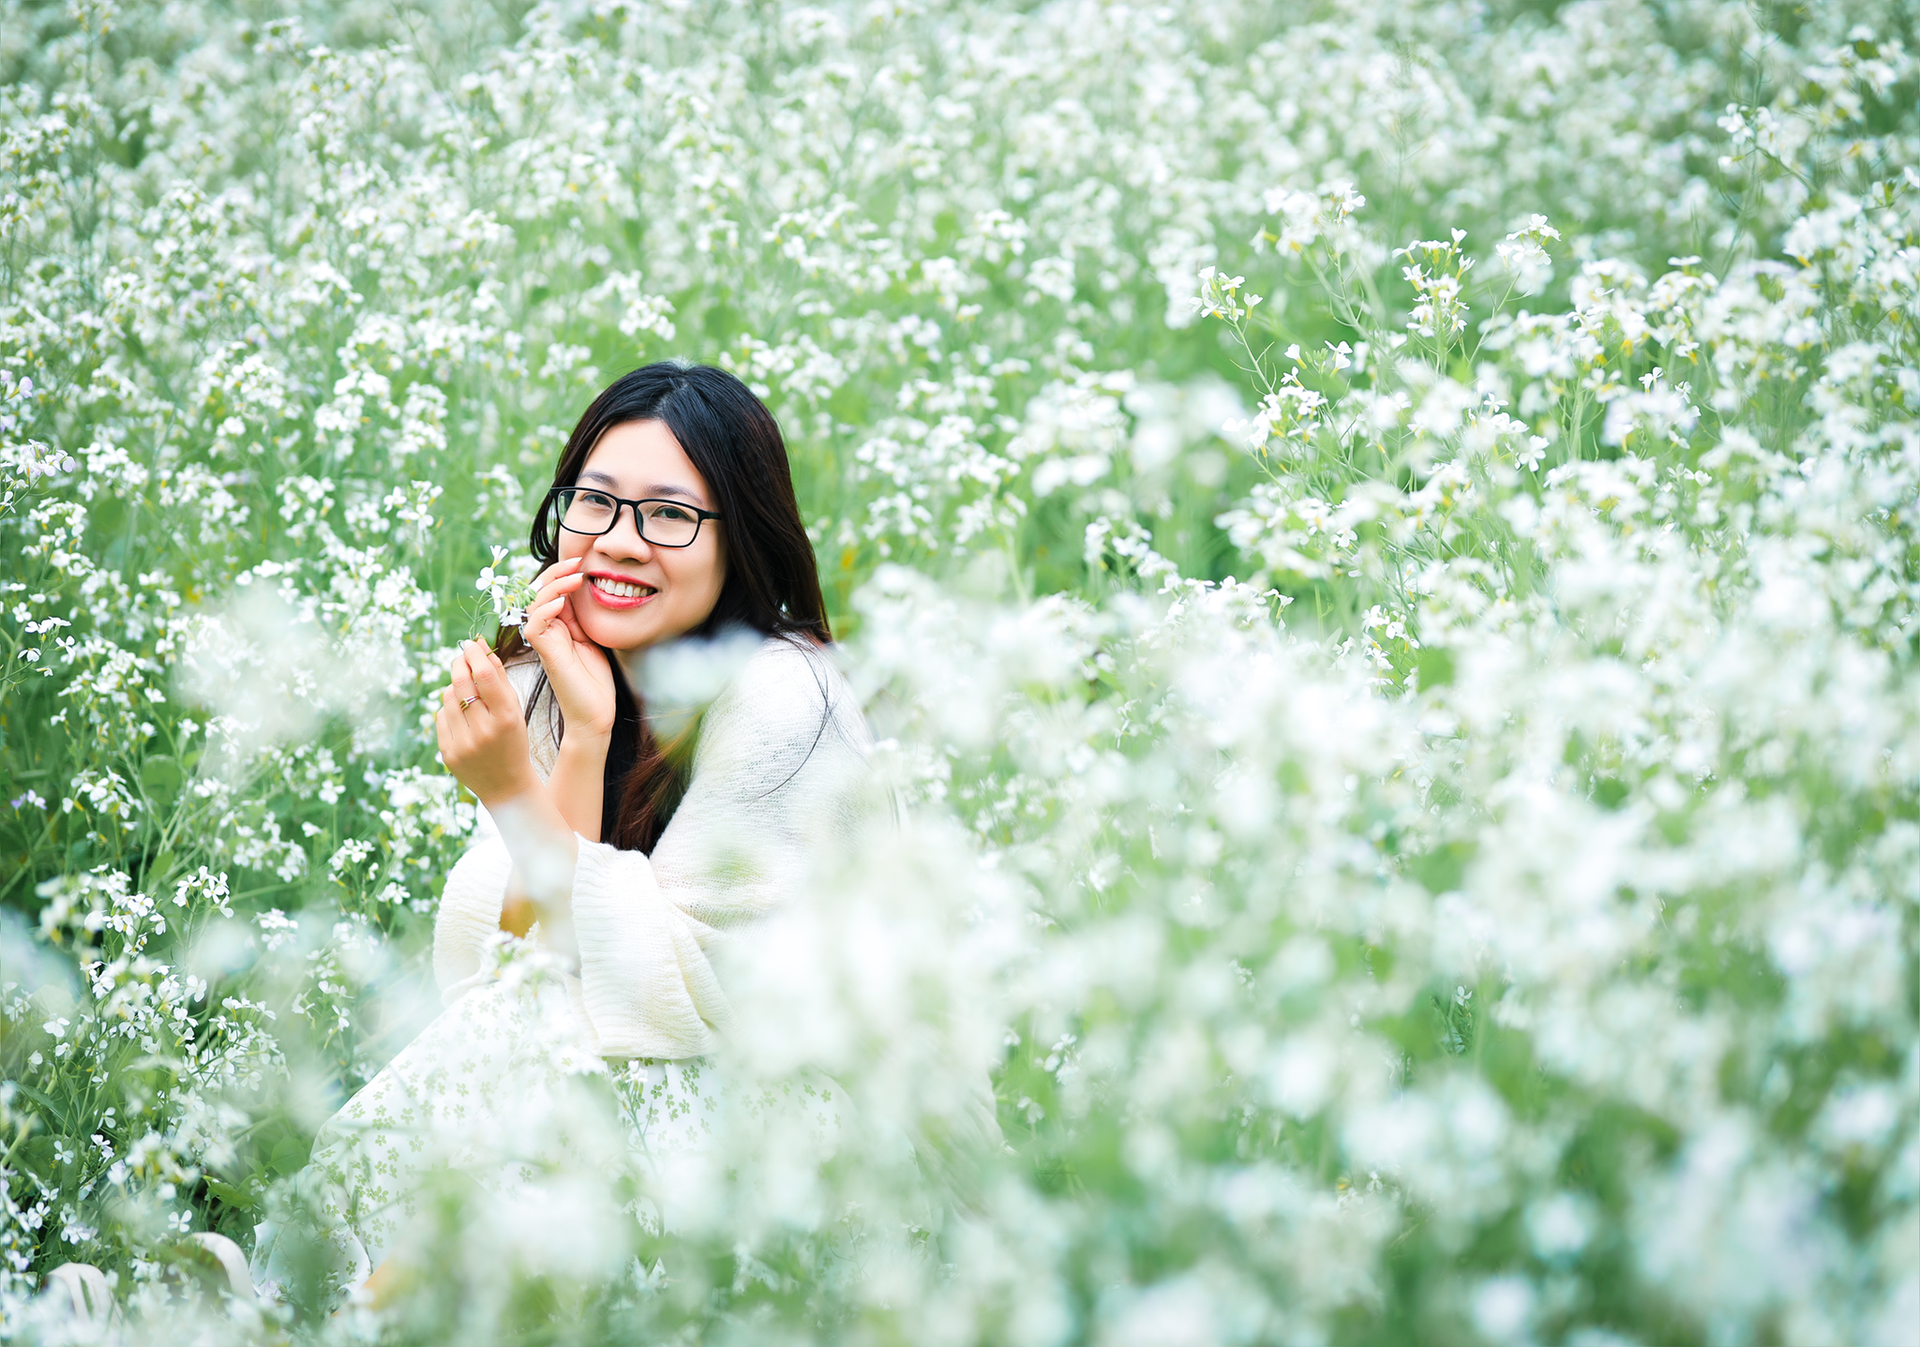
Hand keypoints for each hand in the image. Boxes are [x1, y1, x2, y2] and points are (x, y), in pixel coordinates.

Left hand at [436, 639, 538, 808]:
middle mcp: (484, 731)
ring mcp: (463, 744)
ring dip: (455, 687)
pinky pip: (440, 716)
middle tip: (463, 656)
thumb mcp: (515, 710)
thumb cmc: (513, 742)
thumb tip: (482, 648)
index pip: (484, 675)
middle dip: (460, 663)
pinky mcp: (447, 752)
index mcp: (507, 719)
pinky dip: (449, 709)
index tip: (472, 643)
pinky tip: (462, 716)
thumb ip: (499, 679)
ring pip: (447, 697)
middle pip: (461, 682)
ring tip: (467, 693)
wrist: (506, 786)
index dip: (475, 654)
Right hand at [521, 556, 616, 742]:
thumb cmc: (596, 681)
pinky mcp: (545, 654)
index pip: (551, 592)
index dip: (561, 574)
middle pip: (538, 593)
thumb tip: (585, 590)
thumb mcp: (594, 639)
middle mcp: (548, 632)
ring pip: (534, 605)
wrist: (596, 714)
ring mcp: (544, 642)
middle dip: (555, 573)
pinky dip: (546, 610)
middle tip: (576, 560)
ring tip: (574, 577)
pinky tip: (563, 602)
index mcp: (559, 627)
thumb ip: (585, 618)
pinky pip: (534, 626)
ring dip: (553, 586)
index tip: (581, 560)